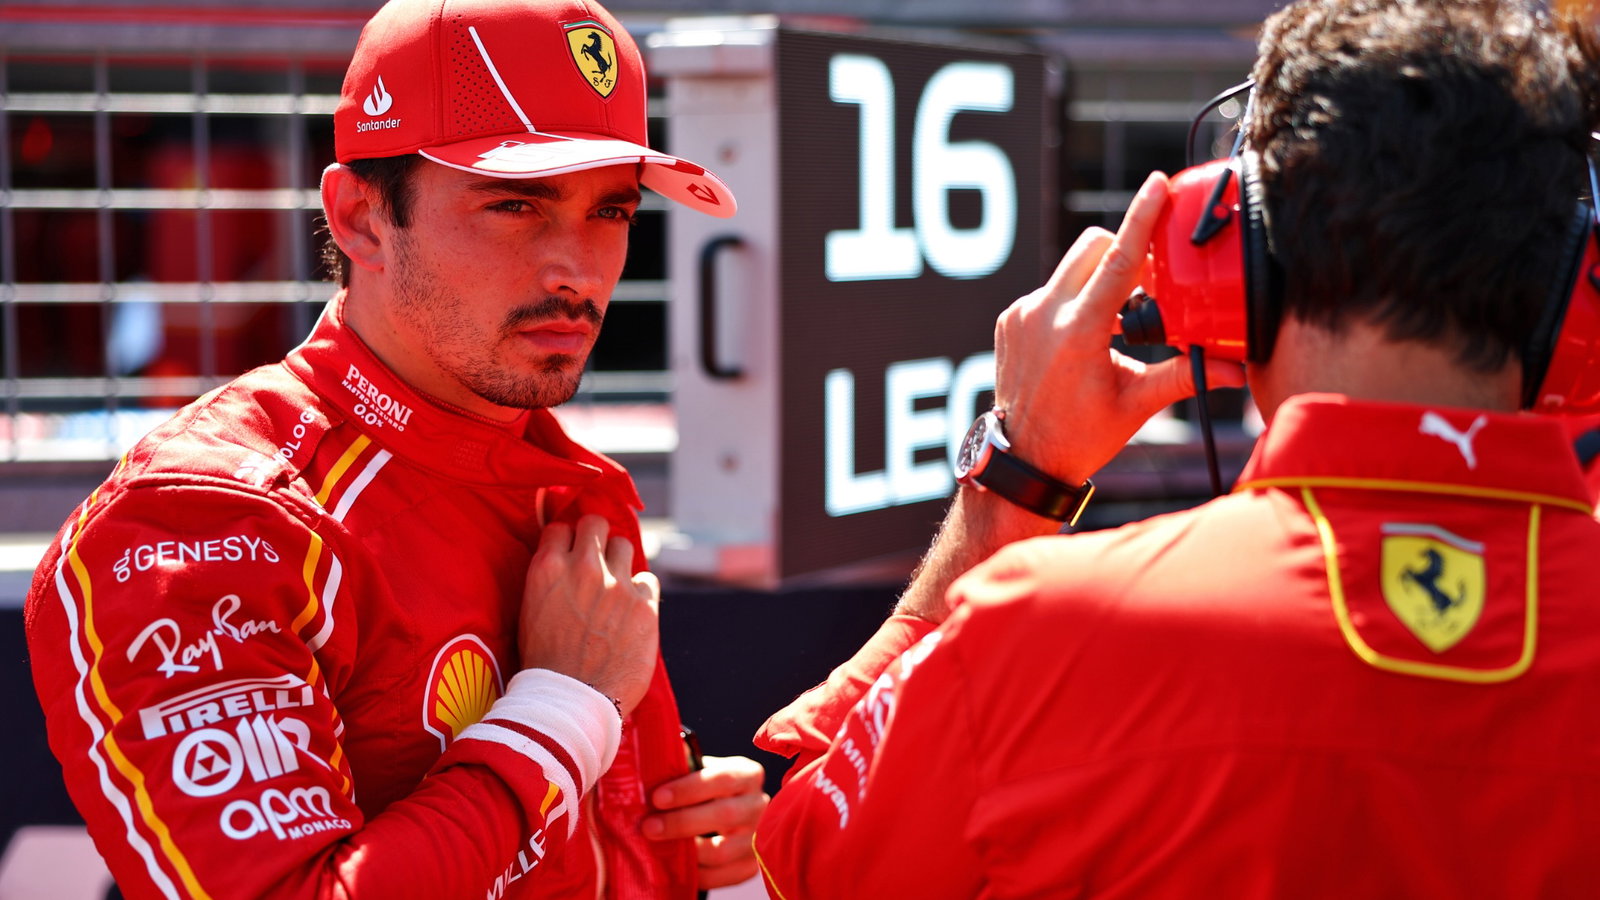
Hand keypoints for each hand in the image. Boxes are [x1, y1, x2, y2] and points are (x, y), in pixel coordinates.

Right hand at [518, 514, 659, 716]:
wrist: (571, 702)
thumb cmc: (545, 665)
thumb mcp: (530, 613)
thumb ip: (549, 582)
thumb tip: (562, 564)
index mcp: (547, 569)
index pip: (560, 527)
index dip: (567, 539)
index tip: (570, 551)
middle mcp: (583, 568)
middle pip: (596, 522)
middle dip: (596, 537)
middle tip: (596, 557)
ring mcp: (616, 584)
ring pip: (624, 545)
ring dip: (619, 561)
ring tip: (614, 585)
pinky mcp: (644, 605)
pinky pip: (648, 579)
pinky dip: (641, 591)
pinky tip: (632, 610)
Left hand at [643, 755, 767, 888]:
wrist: (727, 816)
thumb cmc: (705, 790)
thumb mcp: (700, 772)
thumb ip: (682, 769)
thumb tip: (654, 767)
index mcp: (747, 775)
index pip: (722, 779)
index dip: (689, 789)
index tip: (658, 797)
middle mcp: (758, 805)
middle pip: (724, 815)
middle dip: (681, 822)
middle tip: (649, 827)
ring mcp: (758, 838)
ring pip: (723, 851)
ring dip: (687, 852)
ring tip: (661, 850)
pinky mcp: (751, 866)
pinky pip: (723, 876)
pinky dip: (698, 875)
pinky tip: (678, 867)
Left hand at [994, 171, 1246, 482]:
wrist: (1023, 459)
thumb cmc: (1080, 436)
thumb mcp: (1137, 404)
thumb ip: (1185, 376)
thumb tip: (1239, 368)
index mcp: (1080, 331)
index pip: (1119, 260)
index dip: (1142, 218)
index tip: (1156, 183)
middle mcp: (1045, 314)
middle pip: (1093, 247)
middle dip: (1123, 252)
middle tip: (1147, 286)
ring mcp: (1022, 314)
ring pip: (1070, 268)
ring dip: (1098, 281)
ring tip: (1115, 324)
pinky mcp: (1009, 319)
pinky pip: (1048, 291)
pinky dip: (1071, 302)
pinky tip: (1082, 338)